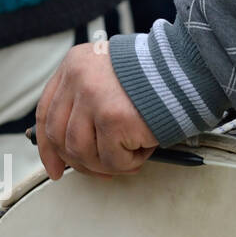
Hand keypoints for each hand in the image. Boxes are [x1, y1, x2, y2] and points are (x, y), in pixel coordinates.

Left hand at [34, 43, 157, 180]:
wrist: (188, 71)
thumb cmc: (158, 78)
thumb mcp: (112, 77)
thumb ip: (89, 102)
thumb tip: (74, 146)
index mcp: (75, 66)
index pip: (47, 112)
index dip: (48, 147)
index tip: (55, 166)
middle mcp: (79, 80)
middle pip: (60, 137)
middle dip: (79, 162)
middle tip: (100, 170)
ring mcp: (94, 99)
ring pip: (83, 153)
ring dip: (106, 163)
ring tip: (129, 155)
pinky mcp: (113, 120)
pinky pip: (111, 160)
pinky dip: (128, 163)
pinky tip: (142, 151)